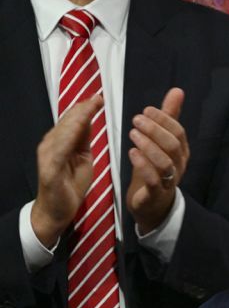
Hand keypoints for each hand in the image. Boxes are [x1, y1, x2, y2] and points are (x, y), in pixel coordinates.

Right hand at [30, 96, 104, 248]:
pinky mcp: (50, 169)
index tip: (100, 97)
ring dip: (78, 117)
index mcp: (60, 142)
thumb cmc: (70, 184)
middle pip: (68, 122)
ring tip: (91, 106)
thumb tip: (89, 119)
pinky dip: (70, 136)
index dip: (86, 108)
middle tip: (98, 96)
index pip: (73, 121)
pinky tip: (80, 127)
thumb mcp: (82, 157)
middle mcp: (50, 145)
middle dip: (83, 108)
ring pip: (64, 131)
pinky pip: (60, 150)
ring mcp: (48, 156)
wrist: (56, 211)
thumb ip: (83, 139)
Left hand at [127, 88, 189, 233]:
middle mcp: (179, 164)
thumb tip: (177, 90)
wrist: (152, 206)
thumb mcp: (160, 142)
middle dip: (154, 130)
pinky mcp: (156, 193)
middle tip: (135, 120)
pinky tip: (131, 153)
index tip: (146, 110)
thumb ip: (169, 117)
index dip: (164, 119)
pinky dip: (143, 165)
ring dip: (148, 146)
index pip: (178, 131)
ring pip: (164, 161)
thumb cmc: (154, 170)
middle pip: (173, 144)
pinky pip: (153, 179)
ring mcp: (169, 180)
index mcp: (181, 151)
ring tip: (132, 135)